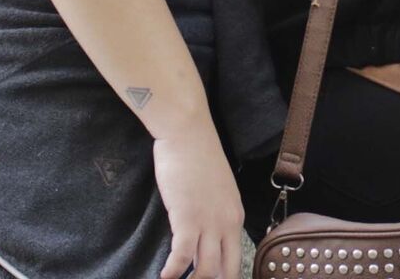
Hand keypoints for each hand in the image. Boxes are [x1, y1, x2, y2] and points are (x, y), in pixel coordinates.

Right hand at [153, 119, 246, 278]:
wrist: (188, 134)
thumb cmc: (198, 157)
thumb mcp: (216, 190)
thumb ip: (214, 213)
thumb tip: (203, 234)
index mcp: (236, 216)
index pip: (236, 259)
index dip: (224, 276)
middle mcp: (228, 223)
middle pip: (226, 270)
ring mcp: (209, 223)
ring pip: (206, 270)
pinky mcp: (187, 219)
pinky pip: (181, 257)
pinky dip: (172, 272)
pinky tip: (163, 276)